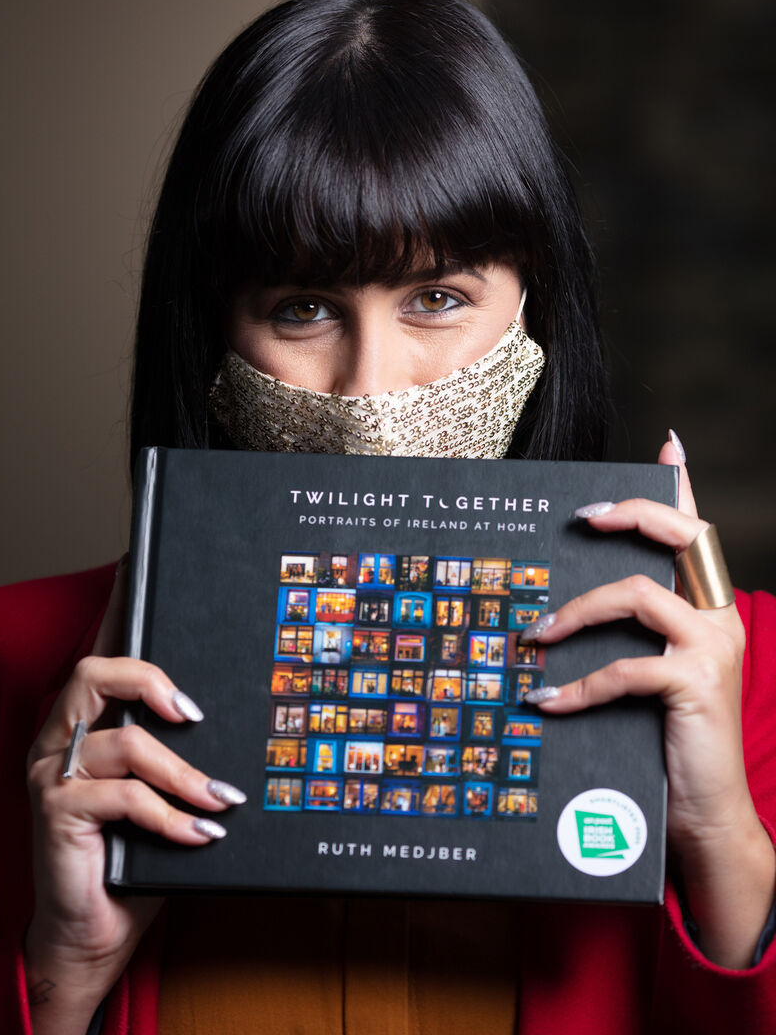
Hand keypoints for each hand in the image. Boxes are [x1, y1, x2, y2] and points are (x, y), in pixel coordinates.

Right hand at [23, 561, 245, 1033]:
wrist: (93, 934)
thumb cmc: (135, 857)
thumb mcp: (168, 795)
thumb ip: (187, 755)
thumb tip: (250, 723)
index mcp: (87, 724)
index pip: (103, 655)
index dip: (118, 608)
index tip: (138, 564)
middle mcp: (61, 739)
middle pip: (93, 672)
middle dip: (150, 679)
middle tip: (194, 712)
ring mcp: (52, 774)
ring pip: (124, 742)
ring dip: (183, 772)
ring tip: (221, 798)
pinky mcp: (55, 813)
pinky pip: (122, 799)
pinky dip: (170, 816)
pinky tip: (200, 833)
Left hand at [523, 434, 775, 967]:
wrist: (707, 814)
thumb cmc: (667, 740)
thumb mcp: (651, 676)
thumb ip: (629, 635)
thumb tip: (561, 607)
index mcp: (710, 607)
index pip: (697, 532)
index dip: (684, 485)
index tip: (667, 442)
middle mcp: (720, 617)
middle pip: (683, 536)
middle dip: (633, 513)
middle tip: (584, 516)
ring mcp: (712, 649)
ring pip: (639, 595)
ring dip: (578, 609)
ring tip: (535, 633)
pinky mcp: (695, 686)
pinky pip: (624, 669)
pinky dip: (578, 685)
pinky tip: (546, 702)